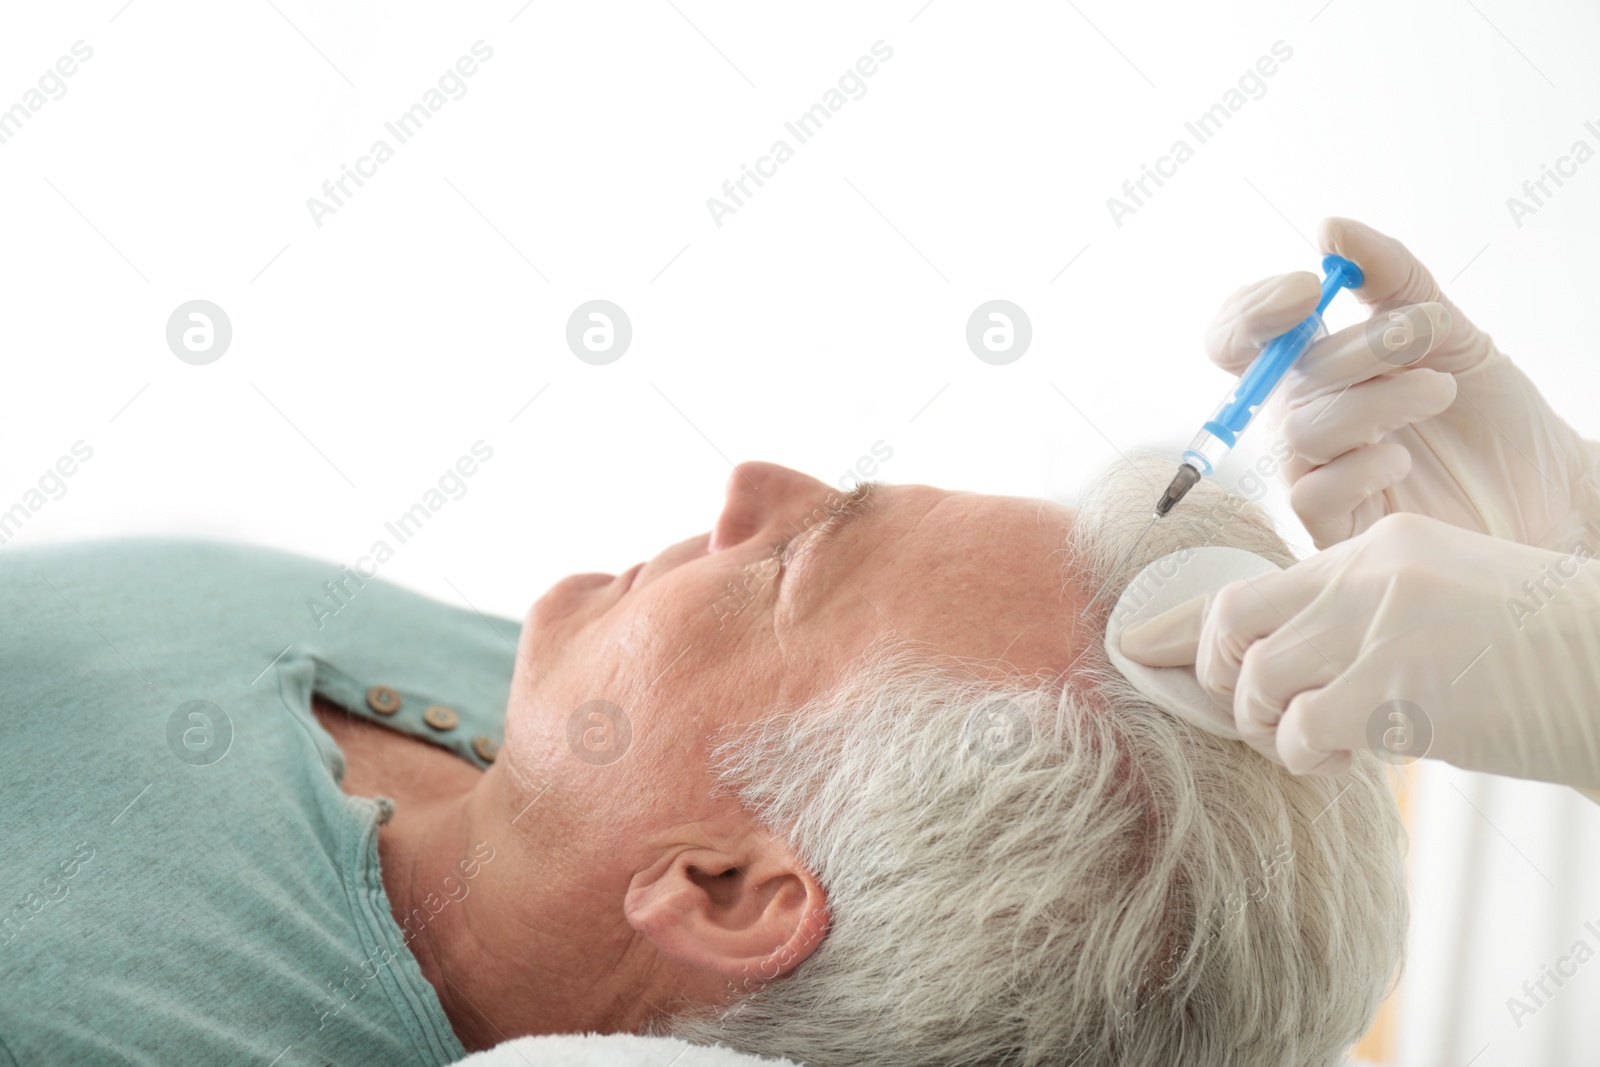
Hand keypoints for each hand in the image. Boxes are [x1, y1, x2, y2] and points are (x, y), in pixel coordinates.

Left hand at [1119, 512, 1599, 788]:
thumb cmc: (1536, 655)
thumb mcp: (1438, 607)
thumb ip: (1358, 620)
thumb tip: (1275, 672)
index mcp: (1377, 545)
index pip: (1252, 583)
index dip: (1183, 627)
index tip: (1135, 648)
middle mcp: (1368, 574)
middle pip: (1232, 625)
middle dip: (1221, 682)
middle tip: (1261, 718)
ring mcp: (1381, 627)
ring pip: (1258, 683)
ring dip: (1272, 730)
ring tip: (1324, 744)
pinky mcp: (1398, 688)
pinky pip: (1302, 731)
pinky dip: (1312, 757)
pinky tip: (1355, 757)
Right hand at [1206, 218, 1599, 550]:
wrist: (1545, 488)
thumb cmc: (1487, 413)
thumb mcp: (1448, 327)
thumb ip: (1389, 277)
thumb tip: (1330, 228)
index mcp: (1311, 370)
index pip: (1238, 338)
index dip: (1254, 311)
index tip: (1313, 288)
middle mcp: (1300, 419)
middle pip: (1283, 378)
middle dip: (1359, 348)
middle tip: (1425, 334)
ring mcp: (1312, 474)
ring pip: (1303, 430)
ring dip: (1379, 400)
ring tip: (1439, 390)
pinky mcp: (1333, 528)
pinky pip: (1313, 493)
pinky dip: (1363, 466)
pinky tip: (1403, 459)